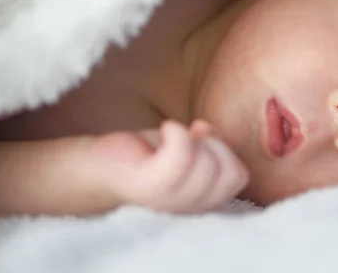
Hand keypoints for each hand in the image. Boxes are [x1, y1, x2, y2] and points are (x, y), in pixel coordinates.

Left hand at [95, 120, 248, 213]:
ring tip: (170, 138)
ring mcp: (171, 200)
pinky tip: (164, 129)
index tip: (202, 139)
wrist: (98, 165)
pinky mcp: (150, 186)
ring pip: (208, 165)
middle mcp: (190, 207)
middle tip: (187, 141)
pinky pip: (180, 155)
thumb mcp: (186, 148)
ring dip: (193, 139)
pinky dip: (177, 132)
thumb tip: (209, 130)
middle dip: (214, 144)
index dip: (227, 150)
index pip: (239, 176)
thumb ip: (207, 144)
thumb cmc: (145, 156)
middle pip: (228, 171)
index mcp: (203, 199)